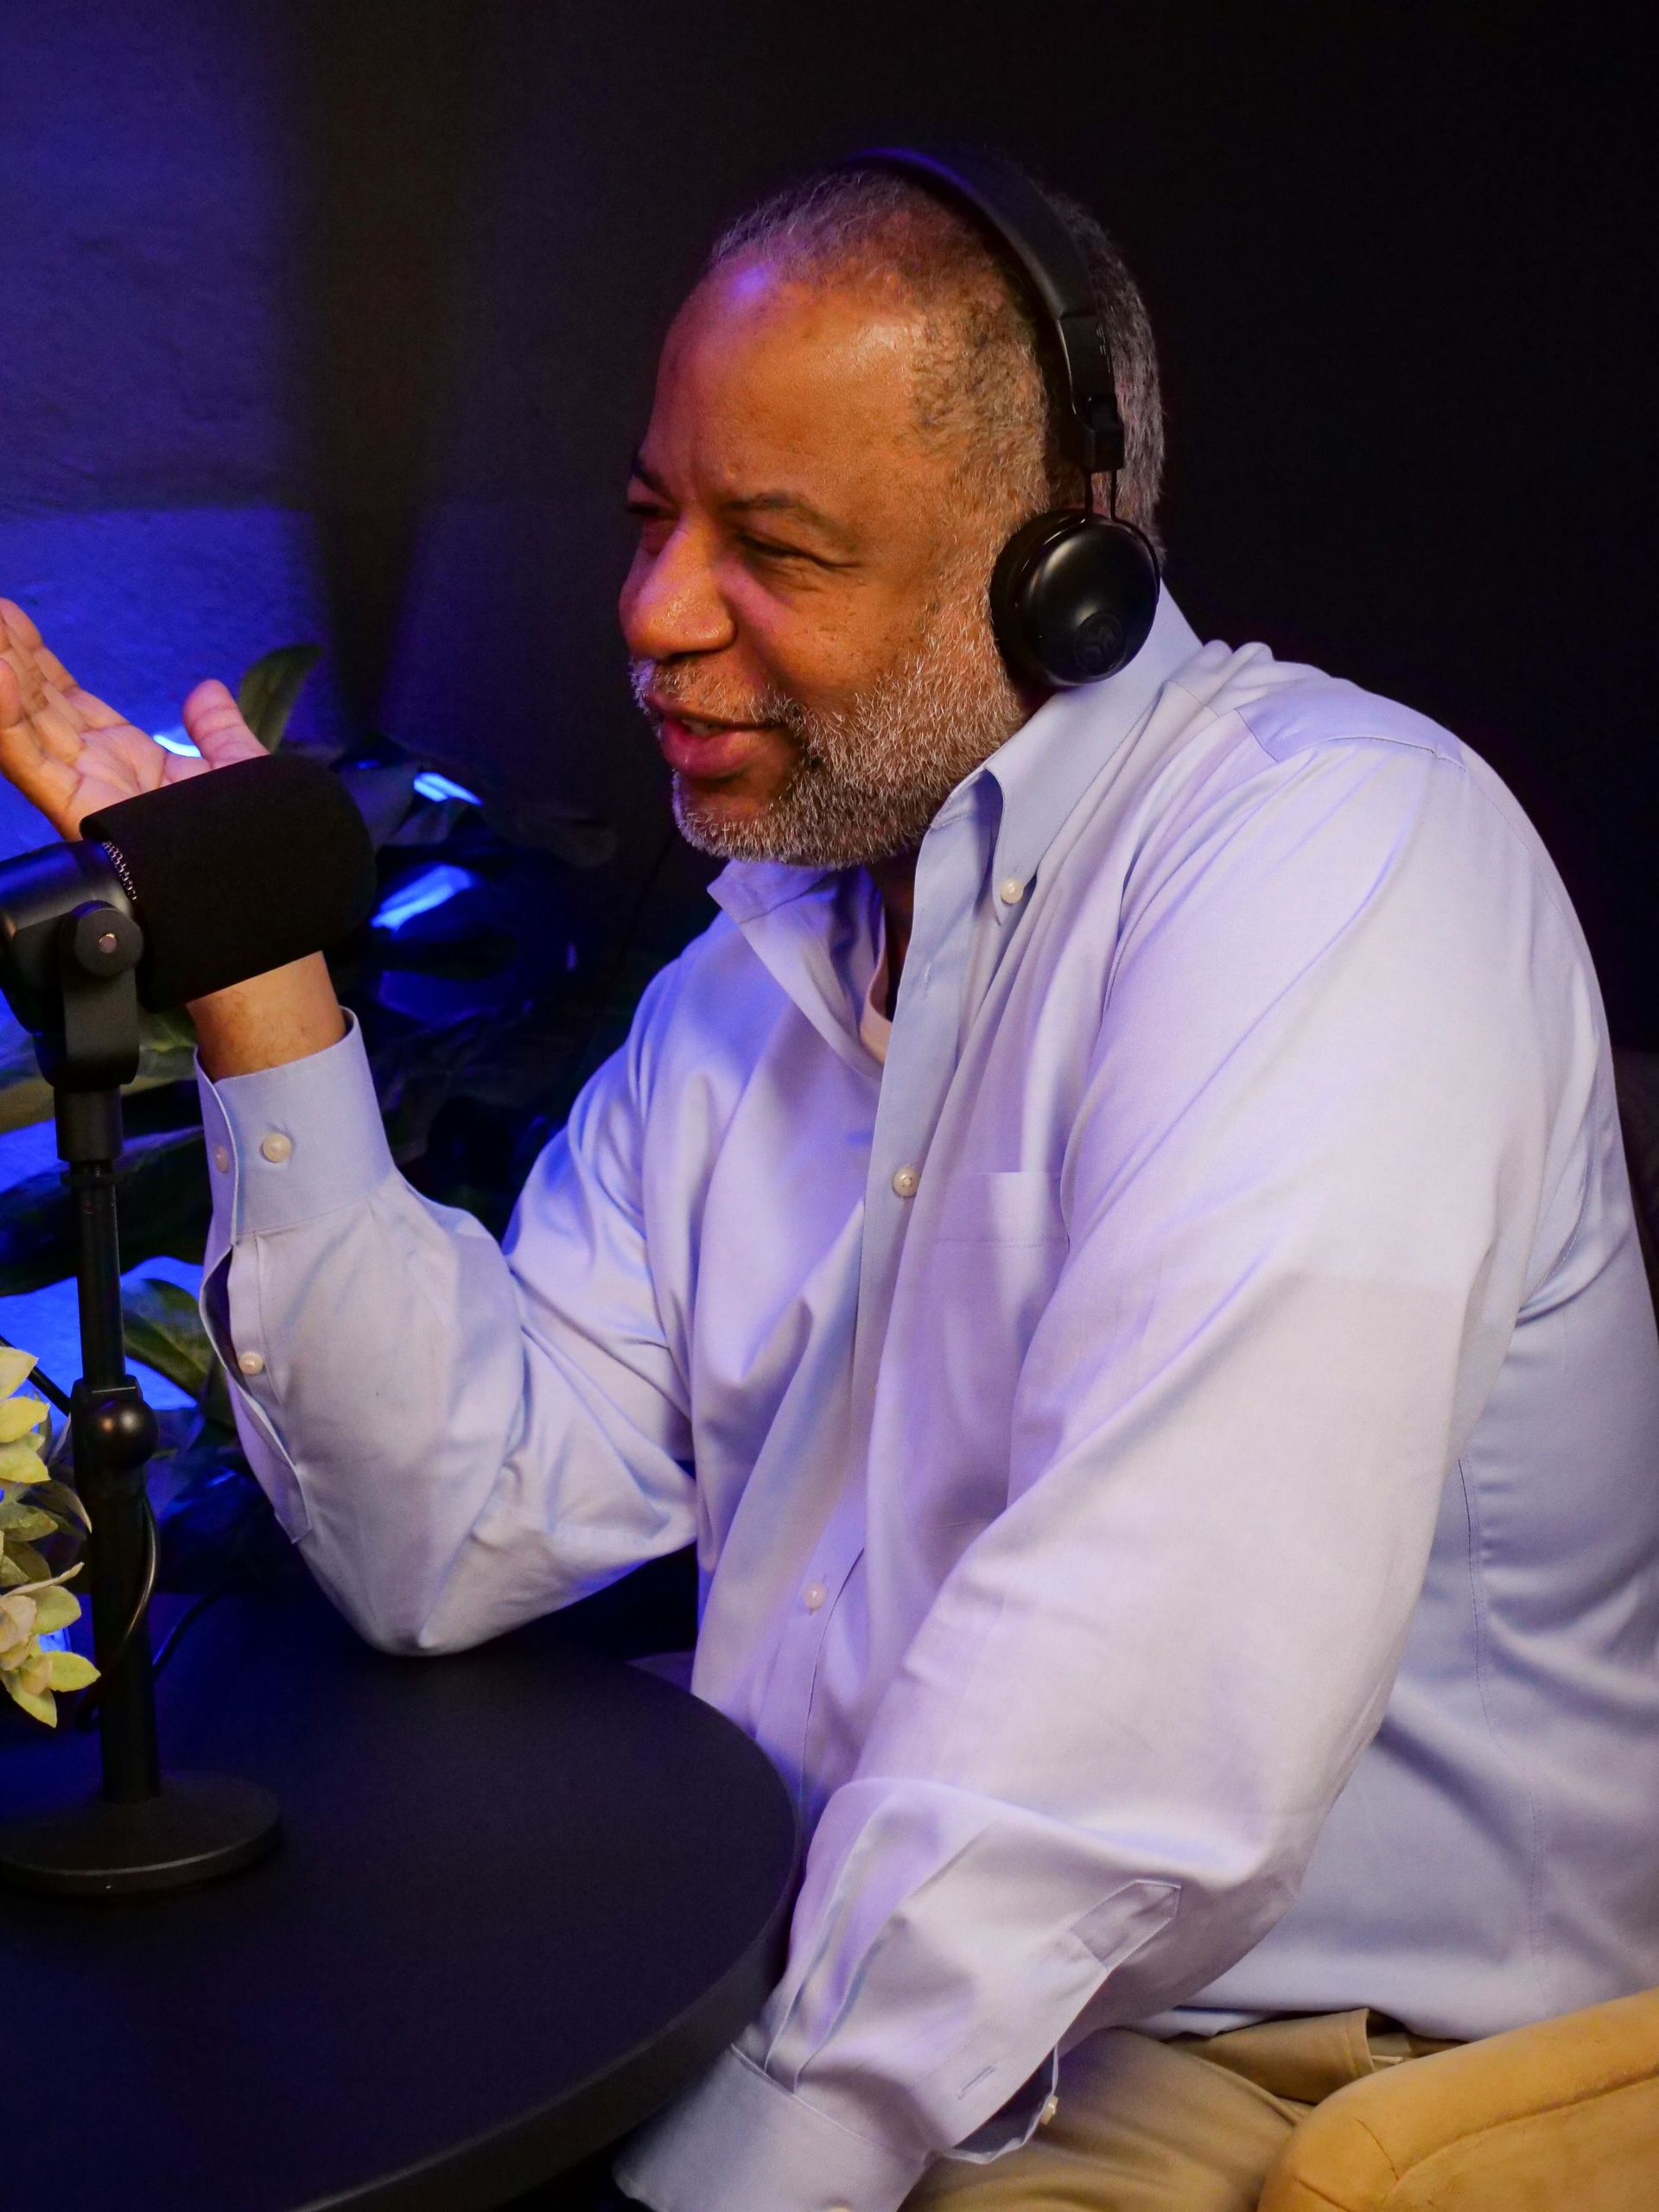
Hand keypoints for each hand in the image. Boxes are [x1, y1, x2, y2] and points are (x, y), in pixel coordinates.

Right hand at [0, 597, 265, 842]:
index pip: (64, 699)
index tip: (9, 619)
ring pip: (22, 727)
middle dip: (5, 656)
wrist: (261, 894)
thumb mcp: (238, 770)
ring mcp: (82, 795)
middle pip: (33, 705)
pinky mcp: (79, 814)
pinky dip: (9, 722)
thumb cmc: (250, 847)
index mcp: (124, 760)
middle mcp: (94, 775)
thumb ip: (218, 729)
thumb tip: (206, 692)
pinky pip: (32, 765)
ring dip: (0, 675)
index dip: (36, 660)